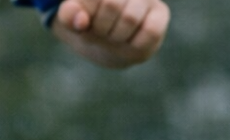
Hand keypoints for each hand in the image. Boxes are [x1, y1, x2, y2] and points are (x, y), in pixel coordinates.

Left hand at [52, 0, 168, 68]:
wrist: (107, 43)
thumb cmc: (88, 24)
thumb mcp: (71, 20)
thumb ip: (69, 15)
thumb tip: (80, 21)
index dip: (85, 15)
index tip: (84, 20)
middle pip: (112, 4)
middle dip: (101, 26)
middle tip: (102, 31)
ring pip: (130, 18)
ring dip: (116, 35)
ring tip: (114, 36)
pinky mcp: (160, 14)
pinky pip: (150, 30)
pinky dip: (135, 42)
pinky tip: (130, 41)